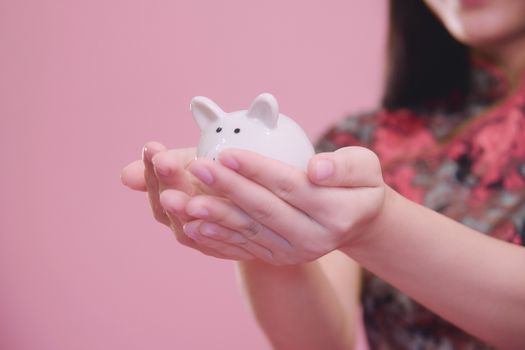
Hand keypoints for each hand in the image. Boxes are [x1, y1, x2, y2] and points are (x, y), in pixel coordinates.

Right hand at [120, 141, 256, 260]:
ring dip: (180, 210)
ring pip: (186, 225)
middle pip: (168, 203)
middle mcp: (181, 217)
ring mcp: (201, 234)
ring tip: (173, 196)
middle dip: (166, 182)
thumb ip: (172, 165)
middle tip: (164, 162)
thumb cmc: (225, 178)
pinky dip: (208, 234)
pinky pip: (215, 242)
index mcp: (173, 191)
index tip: (153, 148)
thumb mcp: (201, 163)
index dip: (151, 167)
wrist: (259, 211)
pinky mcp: (224, 247)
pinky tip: (203, 223)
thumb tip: (124, 176)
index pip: (155, 181)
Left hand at [180, 146, 385, 264]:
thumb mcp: (365, 168)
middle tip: (196, 168)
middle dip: (227, 188)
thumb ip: (345, 166)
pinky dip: (218, 236)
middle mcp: (313, 238)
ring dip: (214, 216)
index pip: (289, 186)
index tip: (226, 152)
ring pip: (248, 231)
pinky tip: (193, 225)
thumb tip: (316, 169)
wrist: (357, 222)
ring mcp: (294, 252)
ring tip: (183, 201)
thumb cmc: (359, 185)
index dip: (256, 170)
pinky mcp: (278, 257)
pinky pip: (244, 246)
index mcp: (336, 212)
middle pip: (263, 209)